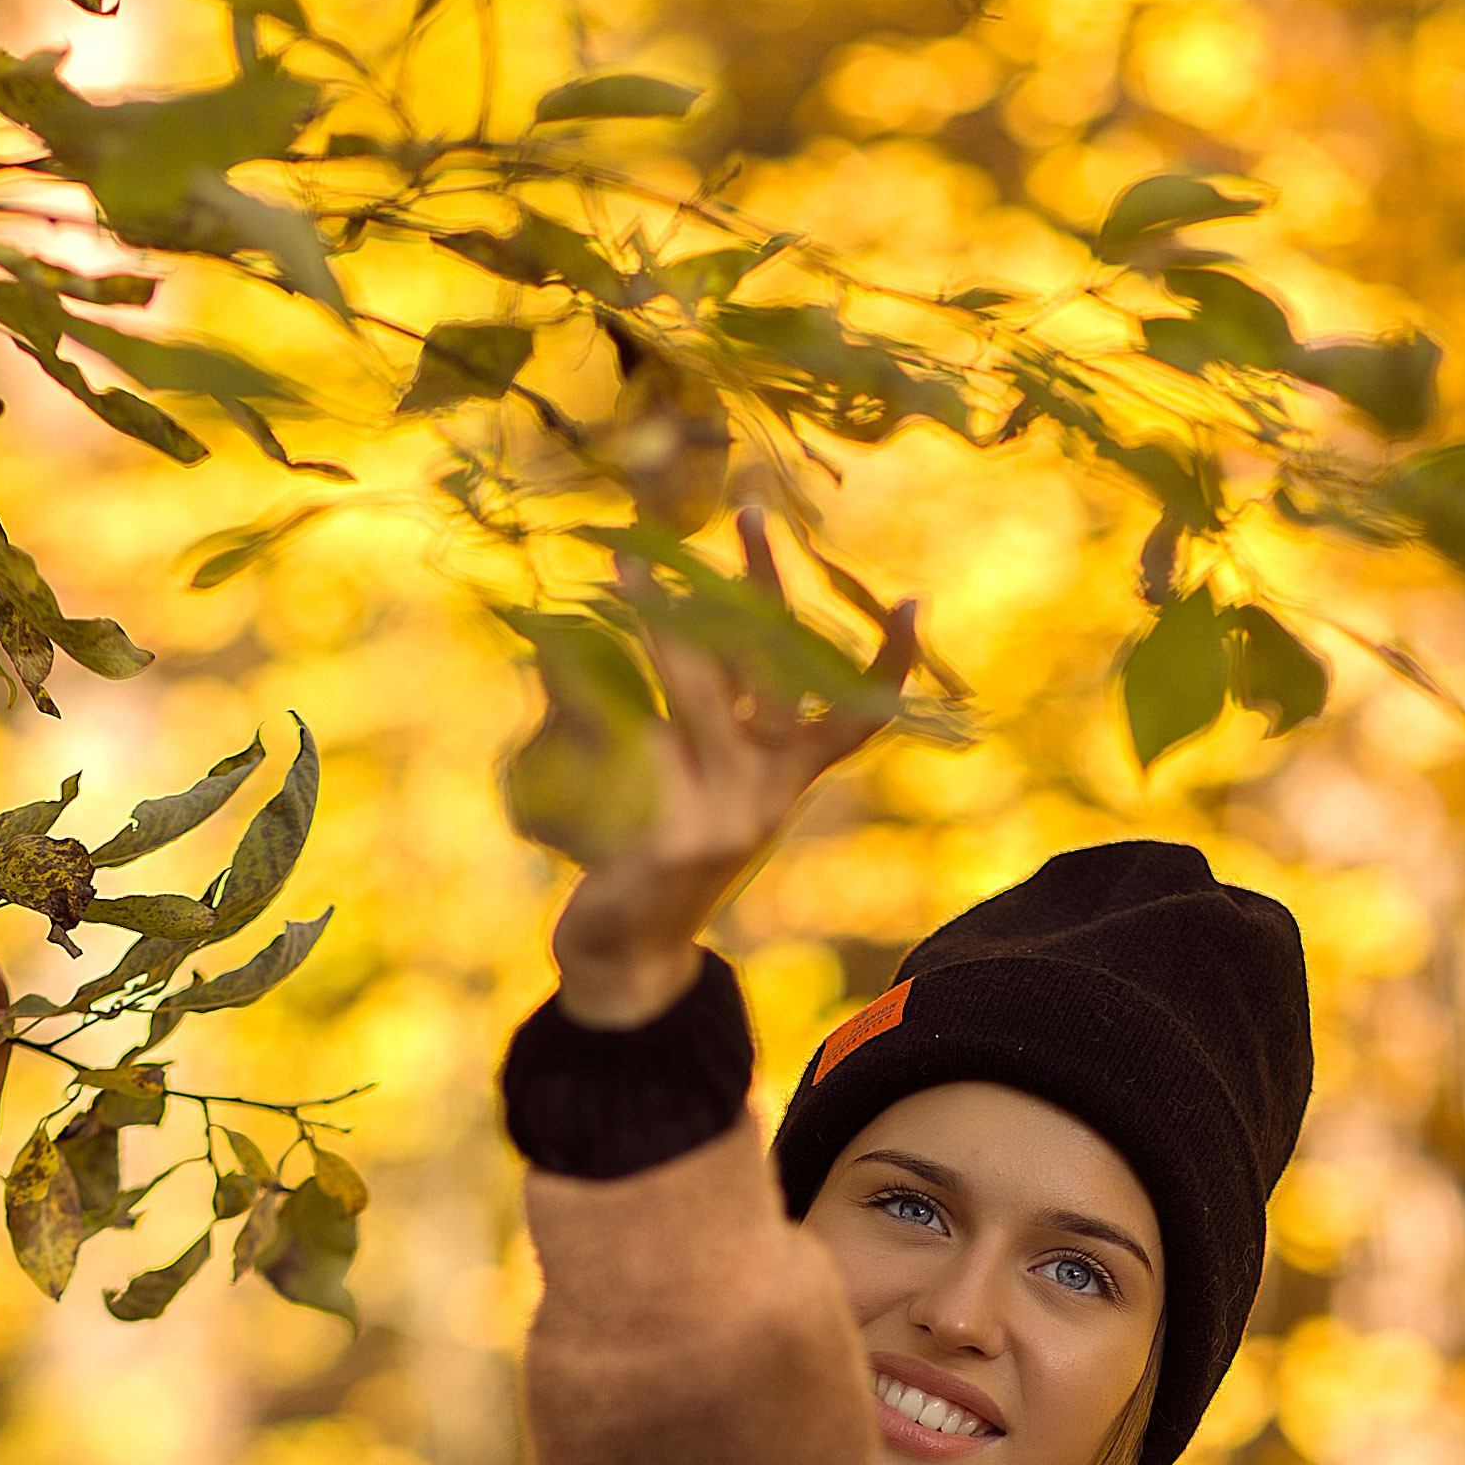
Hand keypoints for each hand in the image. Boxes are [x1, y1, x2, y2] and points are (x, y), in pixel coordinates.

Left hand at [550, 509, 917, 1028]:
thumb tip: (651, 619)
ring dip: (659, 616)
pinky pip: (624, 734)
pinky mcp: (669, 833)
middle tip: (749, 507)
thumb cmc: (659, 860)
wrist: (626, 957)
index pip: (849, 718)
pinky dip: (582, 689)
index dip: (886, 666)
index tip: (912, 601)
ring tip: (627, 561)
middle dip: (761, 583)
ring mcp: (721, 812)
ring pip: (695, 688)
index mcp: (781, 779)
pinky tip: (552, 650)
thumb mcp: (696, 787)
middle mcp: (763, 791)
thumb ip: (697, 723)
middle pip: (772, 669)